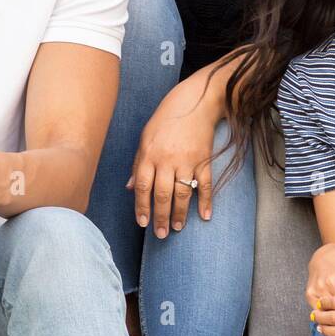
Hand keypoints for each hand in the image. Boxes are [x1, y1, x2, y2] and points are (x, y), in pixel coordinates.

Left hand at [129, 75, 219, 237]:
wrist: (196, 101)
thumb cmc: (167, 118)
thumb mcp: (146, 137)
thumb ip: (138, 163)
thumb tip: (128, 187)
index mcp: (149, 154)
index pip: (142, 187)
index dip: (141, 207)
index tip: (143, 223)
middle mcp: (166, 159)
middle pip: (162, 195)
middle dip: (160, 217)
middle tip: (160, 234)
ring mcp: (187, 160)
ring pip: (182, 194)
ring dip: (179, 214)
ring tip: (177, 228)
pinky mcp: (204, 159)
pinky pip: (205, 184)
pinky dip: (206, 201)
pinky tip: (204, 215)